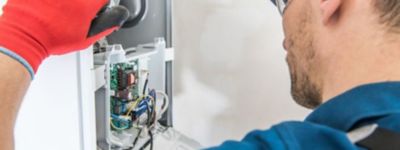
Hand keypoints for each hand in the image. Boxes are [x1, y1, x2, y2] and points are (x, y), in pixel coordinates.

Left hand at [0, 0, 128, 75]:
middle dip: (83, 4)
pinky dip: (53, 2)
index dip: (101, 3)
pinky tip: (51, 6)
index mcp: (87, 5)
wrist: (25, 36)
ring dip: (68, 3)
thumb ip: (104, 27)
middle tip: (76, 10)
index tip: (97, 6)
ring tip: (61, 9)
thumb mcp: (85, 39)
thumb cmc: (52, 39)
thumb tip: (116, 20)